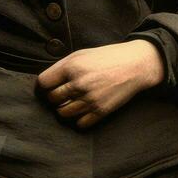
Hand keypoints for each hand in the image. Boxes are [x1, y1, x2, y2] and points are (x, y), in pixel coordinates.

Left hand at [36, 40, 164, 129]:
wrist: (133, 66)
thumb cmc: (105, 58)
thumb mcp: (81, 54)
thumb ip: (62, 67)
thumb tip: (46, 82)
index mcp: (71, 67)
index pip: (43, 83)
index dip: (44, 84)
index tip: (49, 85)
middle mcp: (78, 84)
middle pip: (52, 99)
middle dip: (54, 97)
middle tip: (61, 93)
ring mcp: (89, 99)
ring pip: (63, 113)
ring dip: (64, 109)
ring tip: (70, 102)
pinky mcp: (100, 111)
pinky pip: (80, 124)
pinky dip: (78, 119)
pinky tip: (82, 110)